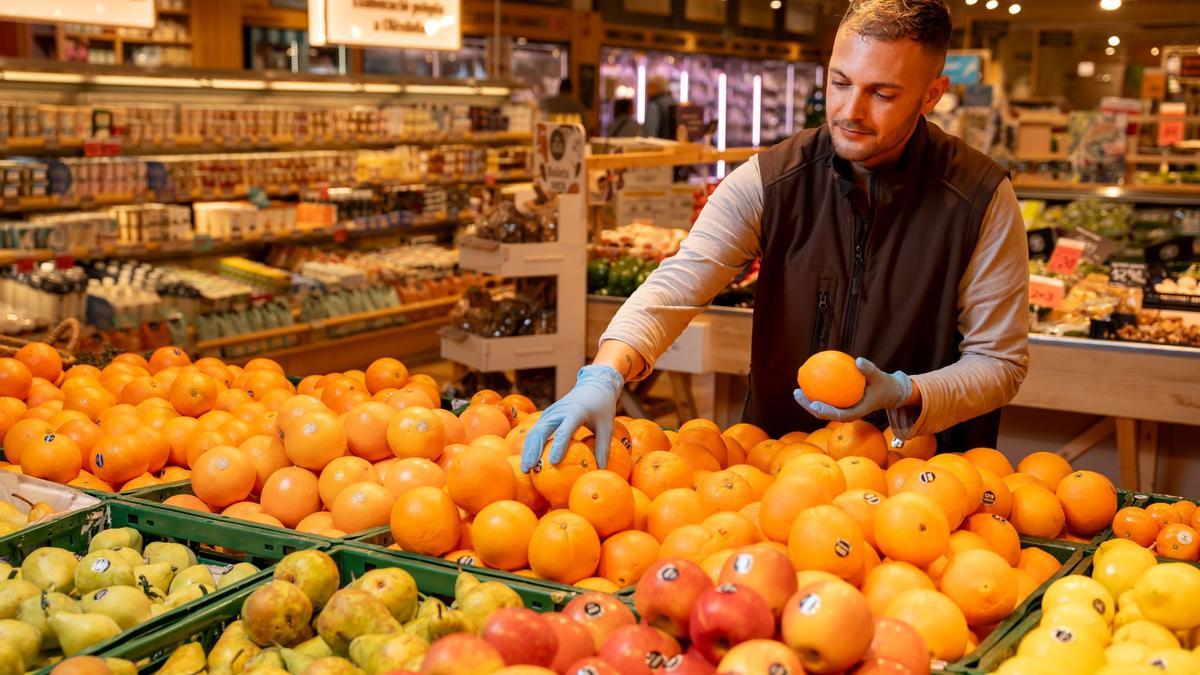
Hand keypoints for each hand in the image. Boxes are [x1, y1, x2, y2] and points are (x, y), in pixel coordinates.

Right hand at [521, 365, 623, 472]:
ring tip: (525, 469)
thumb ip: (603, 447)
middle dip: (533, 451)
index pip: (564, 431)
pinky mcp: (547, 414)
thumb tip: (601, 470)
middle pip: (541, 431)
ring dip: (528, 450)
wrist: (594, 385)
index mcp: (575, 412)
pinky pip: (536, 430)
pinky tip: (530, 459)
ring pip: (534, 431)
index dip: (558, 446)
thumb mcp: (607, 426)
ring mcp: (551, 411)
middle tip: (529, 470)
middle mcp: (559, 411)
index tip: (553, 462)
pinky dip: (531, 444)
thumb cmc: (602, 407)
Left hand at [793, 357, 912, 422]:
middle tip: (797, 394)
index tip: (813, 404)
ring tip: (797, 390)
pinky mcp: (839, 405)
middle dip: (808, 406)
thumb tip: (858, 360)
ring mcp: (841, 410)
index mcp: (855, 413)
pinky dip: (816, 392)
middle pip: (823, 414)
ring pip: (821, 408)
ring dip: (808, 401)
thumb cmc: (883, 385)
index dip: (824, 411)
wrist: (887, 392)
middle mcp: (845, 414)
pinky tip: (808, 381)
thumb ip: (870, 370)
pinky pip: (825, 399)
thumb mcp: (880, 376)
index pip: (837, 415)